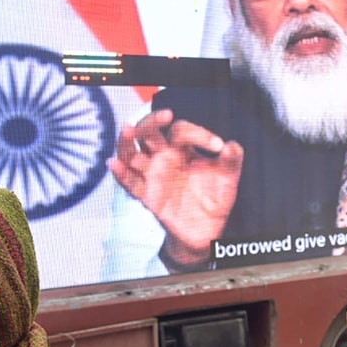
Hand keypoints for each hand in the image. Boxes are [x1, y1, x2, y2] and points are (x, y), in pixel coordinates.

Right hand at [108, 109, 243, 267]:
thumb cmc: (214, 198)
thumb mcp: (228, 178)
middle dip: (152, 122)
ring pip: (131, 153)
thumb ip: (231, 161)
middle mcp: (164, 158)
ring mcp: (153, 176)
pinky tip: (114, 164)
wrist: (207, 230)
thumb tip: (232, 145)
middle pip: (149, 132)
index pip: (181, 131)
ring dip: (127, 142)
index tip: (217, 146)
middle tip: (165, 116)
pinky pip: (130, 183)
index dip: (198, 133)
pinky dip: (120, 174)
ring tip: (128, 130)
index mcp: (183, 149)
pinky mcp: (148, 196)